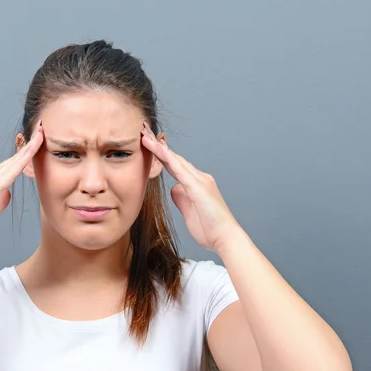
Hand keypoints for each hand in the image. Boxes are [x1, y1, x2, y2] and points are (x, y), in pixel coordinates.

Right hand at [0, 121, 43, 248]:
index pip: (9, 167)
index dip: (22, 156)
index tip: (34, 146)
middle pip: (12, 159)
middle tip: (41, 130)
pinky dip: (23, 159)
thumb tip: (7, 194)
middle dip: (28, 146)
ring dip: (29, 147)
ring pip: (14, 161)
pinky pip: (12, 170)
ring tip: (41, 133)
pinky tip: (33, 149)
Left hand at [141, 121, 242, 253]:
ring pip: (175, 160)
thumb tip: (174, 189)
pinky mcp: (199, 187)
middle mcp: (200, 178)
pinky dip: (168, 158)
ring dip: (159, 147)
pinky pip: (180, 170)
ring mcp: (200, 181)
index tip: (149, 145)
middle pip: (174, 158)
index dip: (162, 155)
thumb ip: (181, 198)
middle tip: (144, 132)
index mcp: (197, 184)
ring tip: (145, 135)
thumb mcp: (189, 212)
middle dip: (158, 146)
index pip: (175, 165)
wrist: (226, 238)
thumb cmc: (210, 229)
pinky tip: (158, 149)